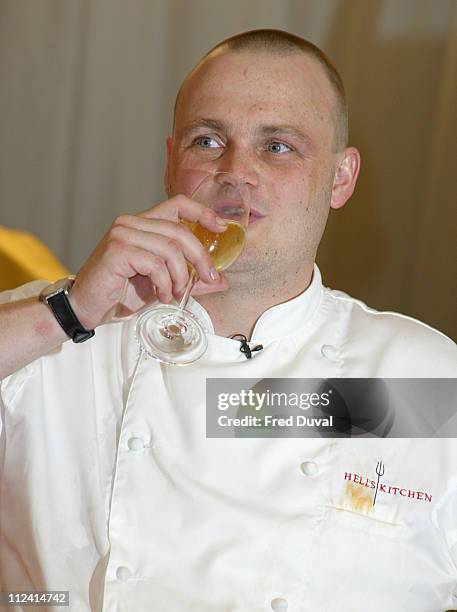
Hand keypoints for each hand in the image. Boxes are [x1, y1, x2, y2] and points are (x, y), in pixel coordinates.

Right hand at [69, 195, 228, 328]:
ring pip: (170, 249)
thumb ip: (190, 278)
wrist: (89, 308)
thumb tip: (221, 280)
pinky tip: (160, 295)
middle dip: (200, 258)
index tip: (222, 228)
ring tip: (174, 294)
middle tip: (209, 279)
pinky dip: (164, 283)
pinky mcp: (117, 251)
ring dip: (180, 277)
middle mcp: (131, 222)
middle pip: (180, 231)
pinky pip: (155, 264)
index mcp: (143, 223)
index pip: (178, 204)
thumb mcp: (163, 284)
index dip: (203, 213)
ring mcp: (122, 234)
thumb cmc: (122, 293)